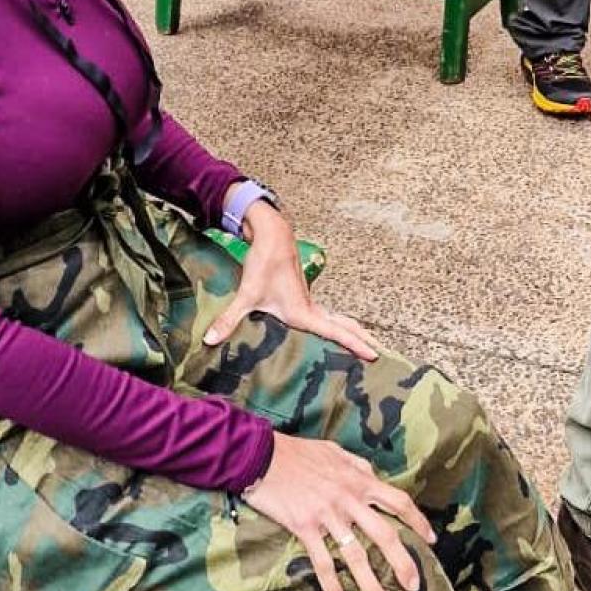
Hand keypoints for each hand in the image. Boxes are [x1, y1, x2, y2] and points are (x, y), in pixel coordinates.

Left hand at [203, 202, 379, 358]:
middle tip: (381, 355)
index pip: (335, 331)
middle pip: (344, 326)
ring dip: (353, 331)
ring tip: (368, 344)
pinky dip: (340, 325)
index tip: (374, 354)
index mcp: (303, 311)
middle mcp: (311, 308)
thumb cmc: (263, 263)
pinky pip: (329, 316)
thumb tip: (209, 340)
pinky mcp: (304, 298)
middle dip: (362, 340)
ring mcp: (310, 302)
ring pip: (338, 319)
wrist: (272, 234)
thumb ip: (229, 319)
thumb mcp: (246, 293)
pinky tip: (337, 330)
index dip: (354, 344)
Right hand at [243, 432, 435, 590]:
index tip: (430, 538)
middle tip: (414, 584)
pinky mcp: (305, 526)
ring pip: (355, 554)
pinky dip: (331, 583)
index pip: (397, 500)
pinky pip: (322, 561)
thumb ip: (357, 466)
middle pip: (383, 533)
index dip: (417, 520)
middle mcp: (348, 498)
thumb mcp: (334, 451)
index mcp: (358, 479)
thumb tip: (373, 475)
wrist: (263, 455)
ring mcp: (327, 514)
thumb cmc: (299, 452)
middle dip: (402, 561)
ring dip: (369, 583)